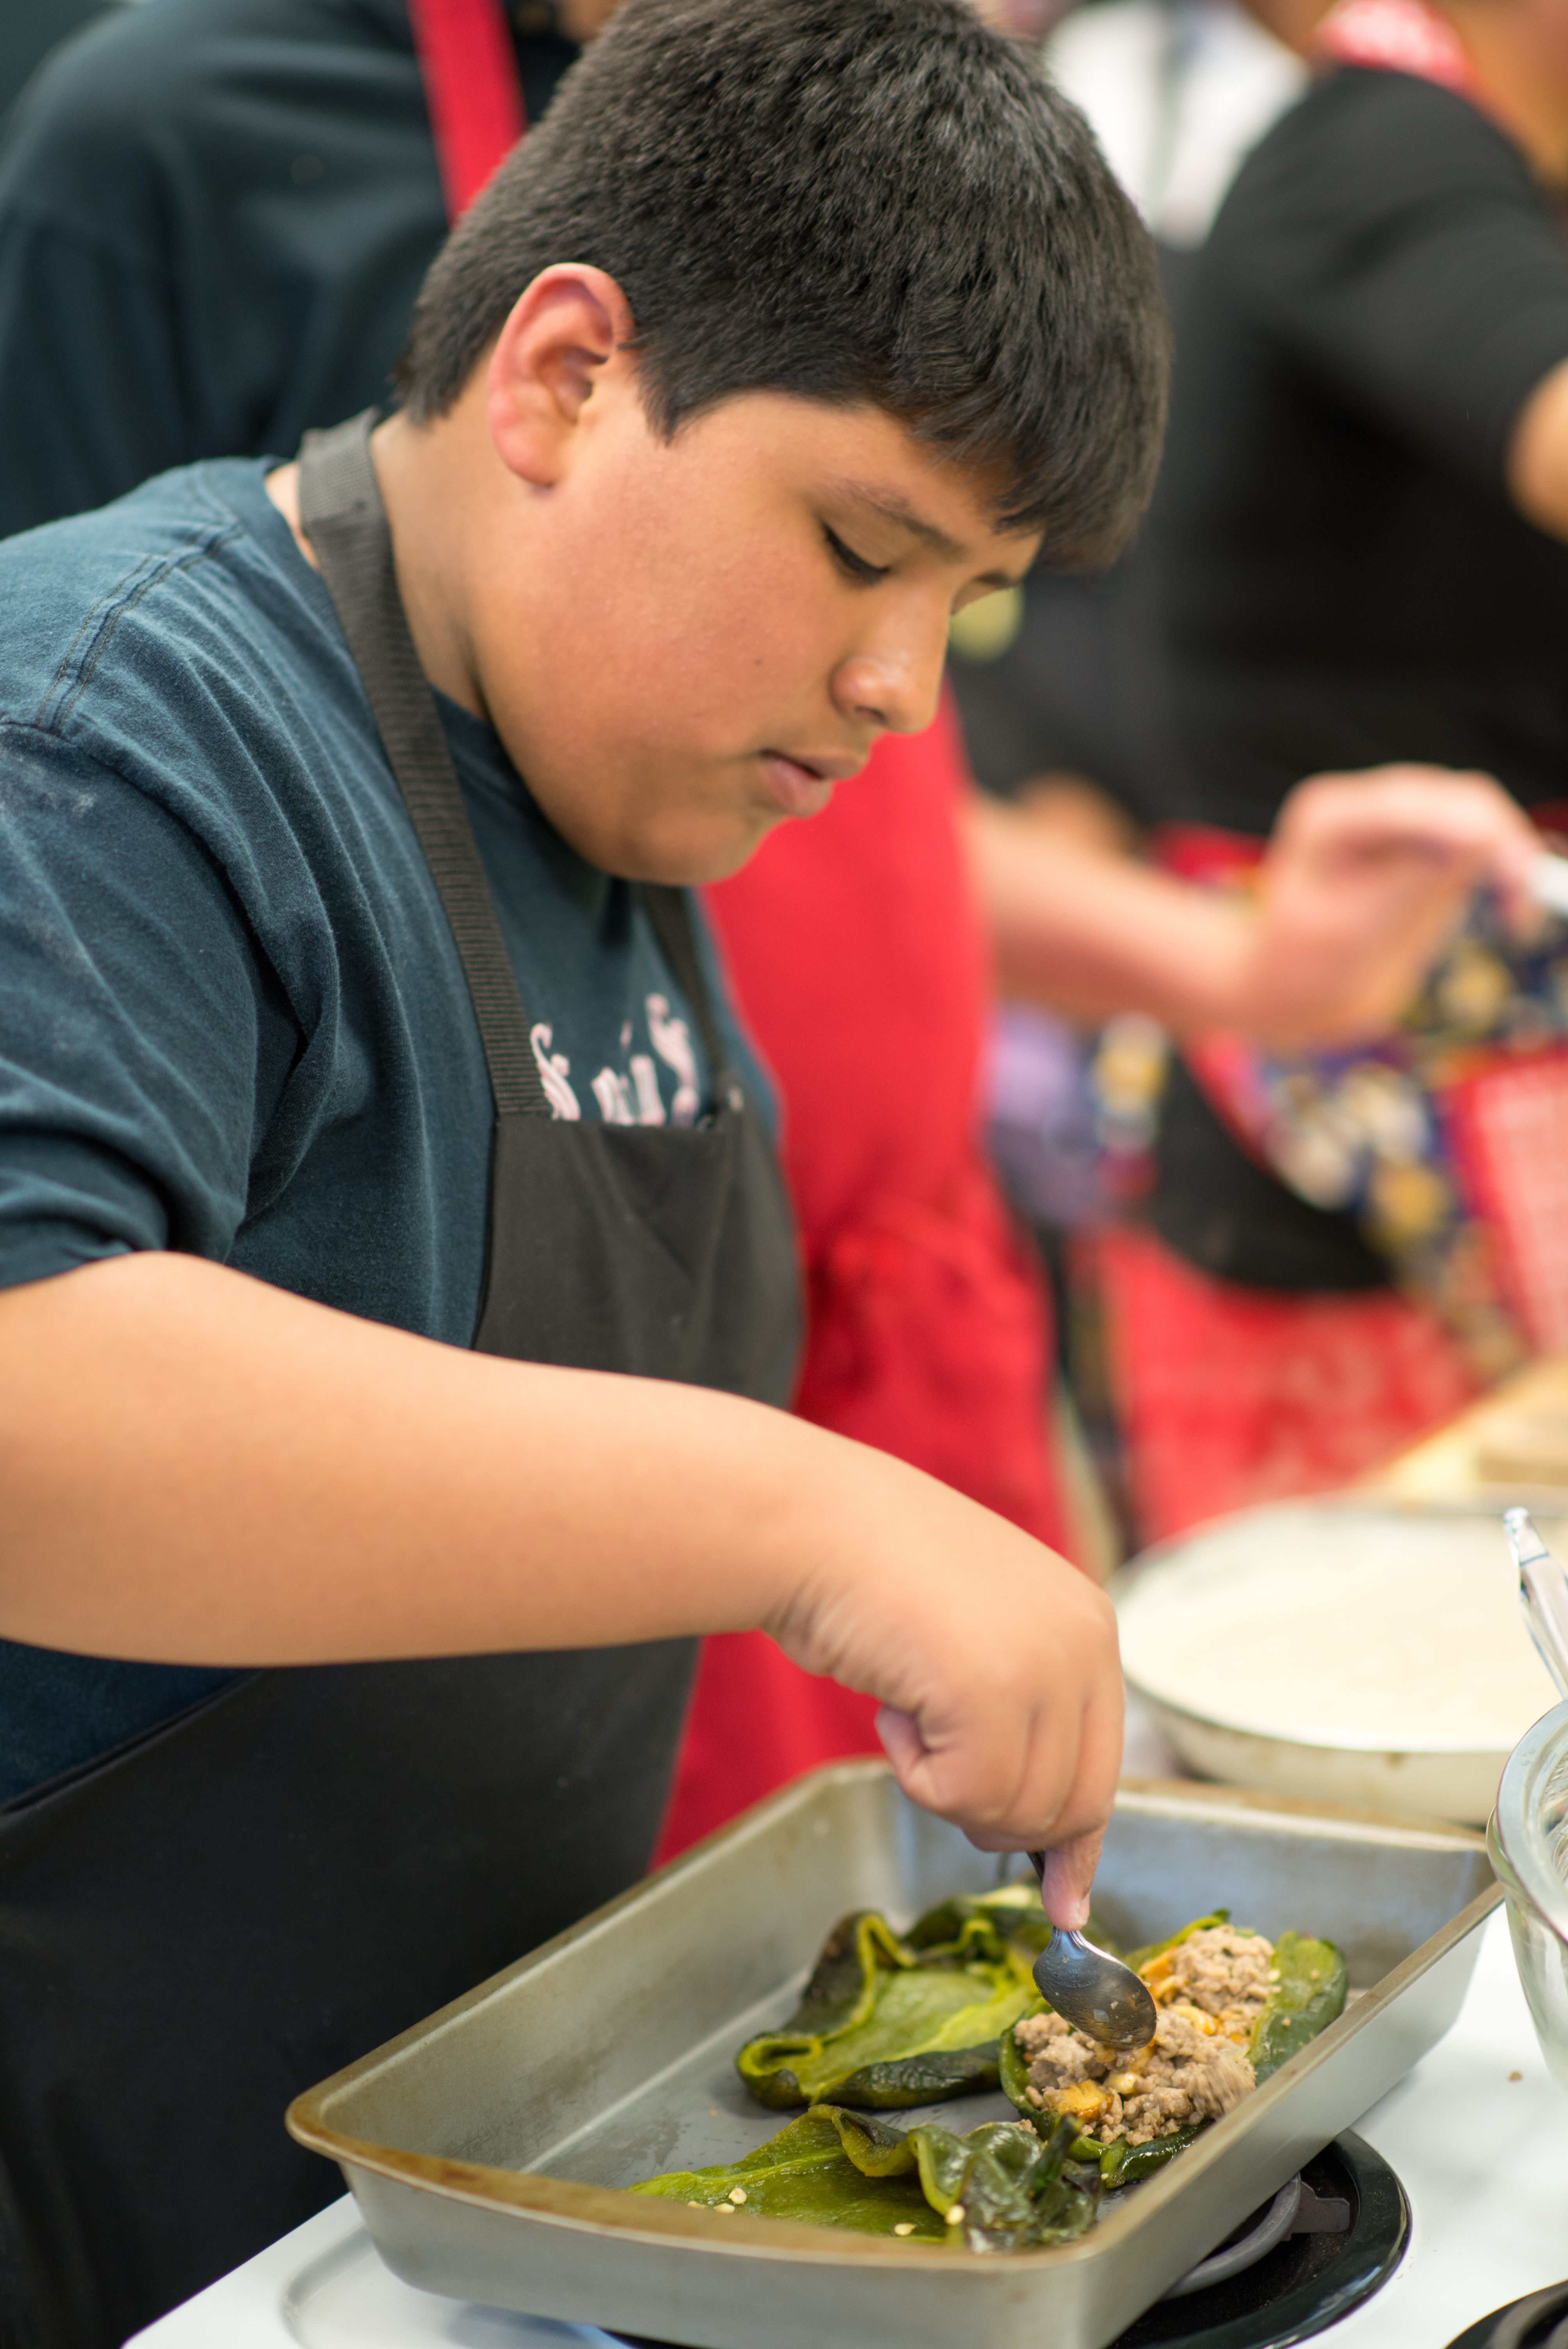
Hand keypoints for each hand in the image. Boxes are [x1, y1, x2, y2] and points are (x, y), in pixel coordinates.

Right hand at [764, 1457, 1121, 1926]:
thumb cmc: (878, 1581)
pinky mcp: (992, 1693)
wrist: (812, 1524)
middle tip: (934, 1762)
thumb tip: (1067, 1889)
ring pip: (1017, 1812)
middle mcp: (1083, 1643)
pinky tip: (892, 1707)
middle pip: (1071, 1807)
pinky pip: (963, 1797)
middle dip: (999, 1815)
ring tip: (909, 1707)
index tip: (1062, 1902)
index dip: (1075, 1843)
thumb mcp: (980, 1644)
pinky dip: (915, 1775)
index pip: (1104, 1770)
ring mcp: (1043, 1666)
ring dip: (947, 1785)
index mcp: (1089, 1625)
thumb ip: (1028, 1730)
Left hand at [1241, 766, 1541, 1049]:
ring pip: (1475, 815)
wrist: (1296, 990)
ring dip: (1507, 856)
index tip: (1511, 874)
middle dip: (1499, 841)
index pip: (1411, 803)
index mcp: (1330, 816)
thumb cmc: (1306, 967)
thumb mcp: (1350, 931)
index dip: (1470, 829)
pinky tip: (1513, 915)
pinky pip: (1478, 842)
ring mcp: (1397, 821)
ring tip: (1518, 916)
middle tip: (1523, 904)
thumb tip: (1478, 833)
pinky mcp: (1425, 845)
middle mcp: (1363, 805)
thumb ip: (1411, 879)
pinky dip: (1503, 870)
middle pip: (1454, 798)